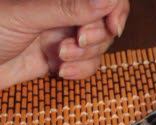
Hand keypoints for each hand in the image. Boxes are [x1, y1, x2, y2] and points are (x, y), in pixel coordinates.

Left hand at [0, 0, 129, 88]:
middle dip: (96, 35)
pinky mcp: (60, 58)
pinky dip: (79, 71)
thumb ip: (68, 7)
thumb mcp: (27, 16)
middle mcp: (61, 11)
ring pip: (98, 45)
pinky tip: (61, 72)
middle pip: (103, 21)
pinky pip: (86, 64)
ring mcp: (61, 34)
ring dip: (85, 56)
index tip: (112, 25)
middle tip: (79, 42)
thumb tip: (106, 0)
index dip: (114, 8)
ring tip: (60, 59)